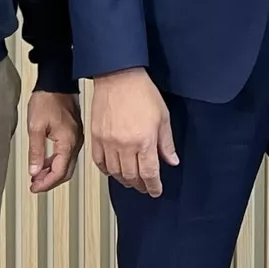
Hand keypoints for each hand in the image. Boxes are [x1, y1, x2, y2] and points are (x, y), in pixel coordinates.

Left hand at [27, 90, 84, 192]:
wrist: (57, 83)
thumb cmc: (48, 100)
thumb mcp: (36, 127)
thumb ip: (36, 152)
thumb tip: (34, 171)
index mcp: (68, 142)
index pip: (60, 172)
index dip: (46, 183)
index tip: (34, 187)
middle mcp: (76, 142)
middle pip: (66, 171)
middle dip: (50, 181)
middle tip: (35, 185)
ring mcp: (76, 138)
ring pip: (67, 164)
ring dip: (52, 172)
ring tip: (37, 176)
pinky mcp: (74, 134)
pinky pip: (67, 155)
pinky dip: (56, 162)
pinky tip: (45, 163)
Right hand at [89, 68, 176, 195]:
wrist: (118, 76)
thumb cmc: (141, 92)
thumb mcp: (163, 117)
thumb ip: (167, 142)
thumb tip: (172, 160)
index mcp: (144, 141)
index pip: (149, 173)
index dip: (153, 186)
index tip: (156, 191)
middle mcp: (125, 145)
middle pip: (132, 176)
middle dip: (140, 185)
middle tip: (145, 187)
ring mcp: (108, 143)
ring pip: (115, 172)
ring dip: (124, 180)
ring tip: (131, 181)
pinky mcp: (96, 138)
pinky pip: (99, 162)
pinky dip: (107, 170)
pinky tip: (113, 170)